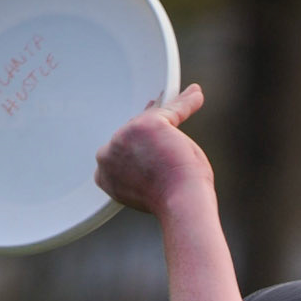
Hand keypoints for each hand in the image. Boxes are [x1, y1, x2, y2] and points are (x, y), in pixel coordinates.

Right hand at [94, 84, 210, 215]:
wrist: (180, 205)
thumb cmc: (168, 202)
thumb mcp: (146, 185)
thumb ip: (140, 169)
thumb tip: (154, 155)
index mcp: (105, 172)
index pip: (120, 148)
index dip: (134, 140)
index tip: (143, 132)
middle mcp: (110, 151)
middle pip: (132, 132)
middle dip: (149, 131)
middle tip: (166, 131)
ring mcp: (127, 135)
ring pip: (152, 119)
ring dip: (168, 117)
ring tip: (183, 113)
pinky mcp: (149, 125)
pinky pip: (174, 109)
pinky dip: (187, 102)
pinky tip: (195, 95)